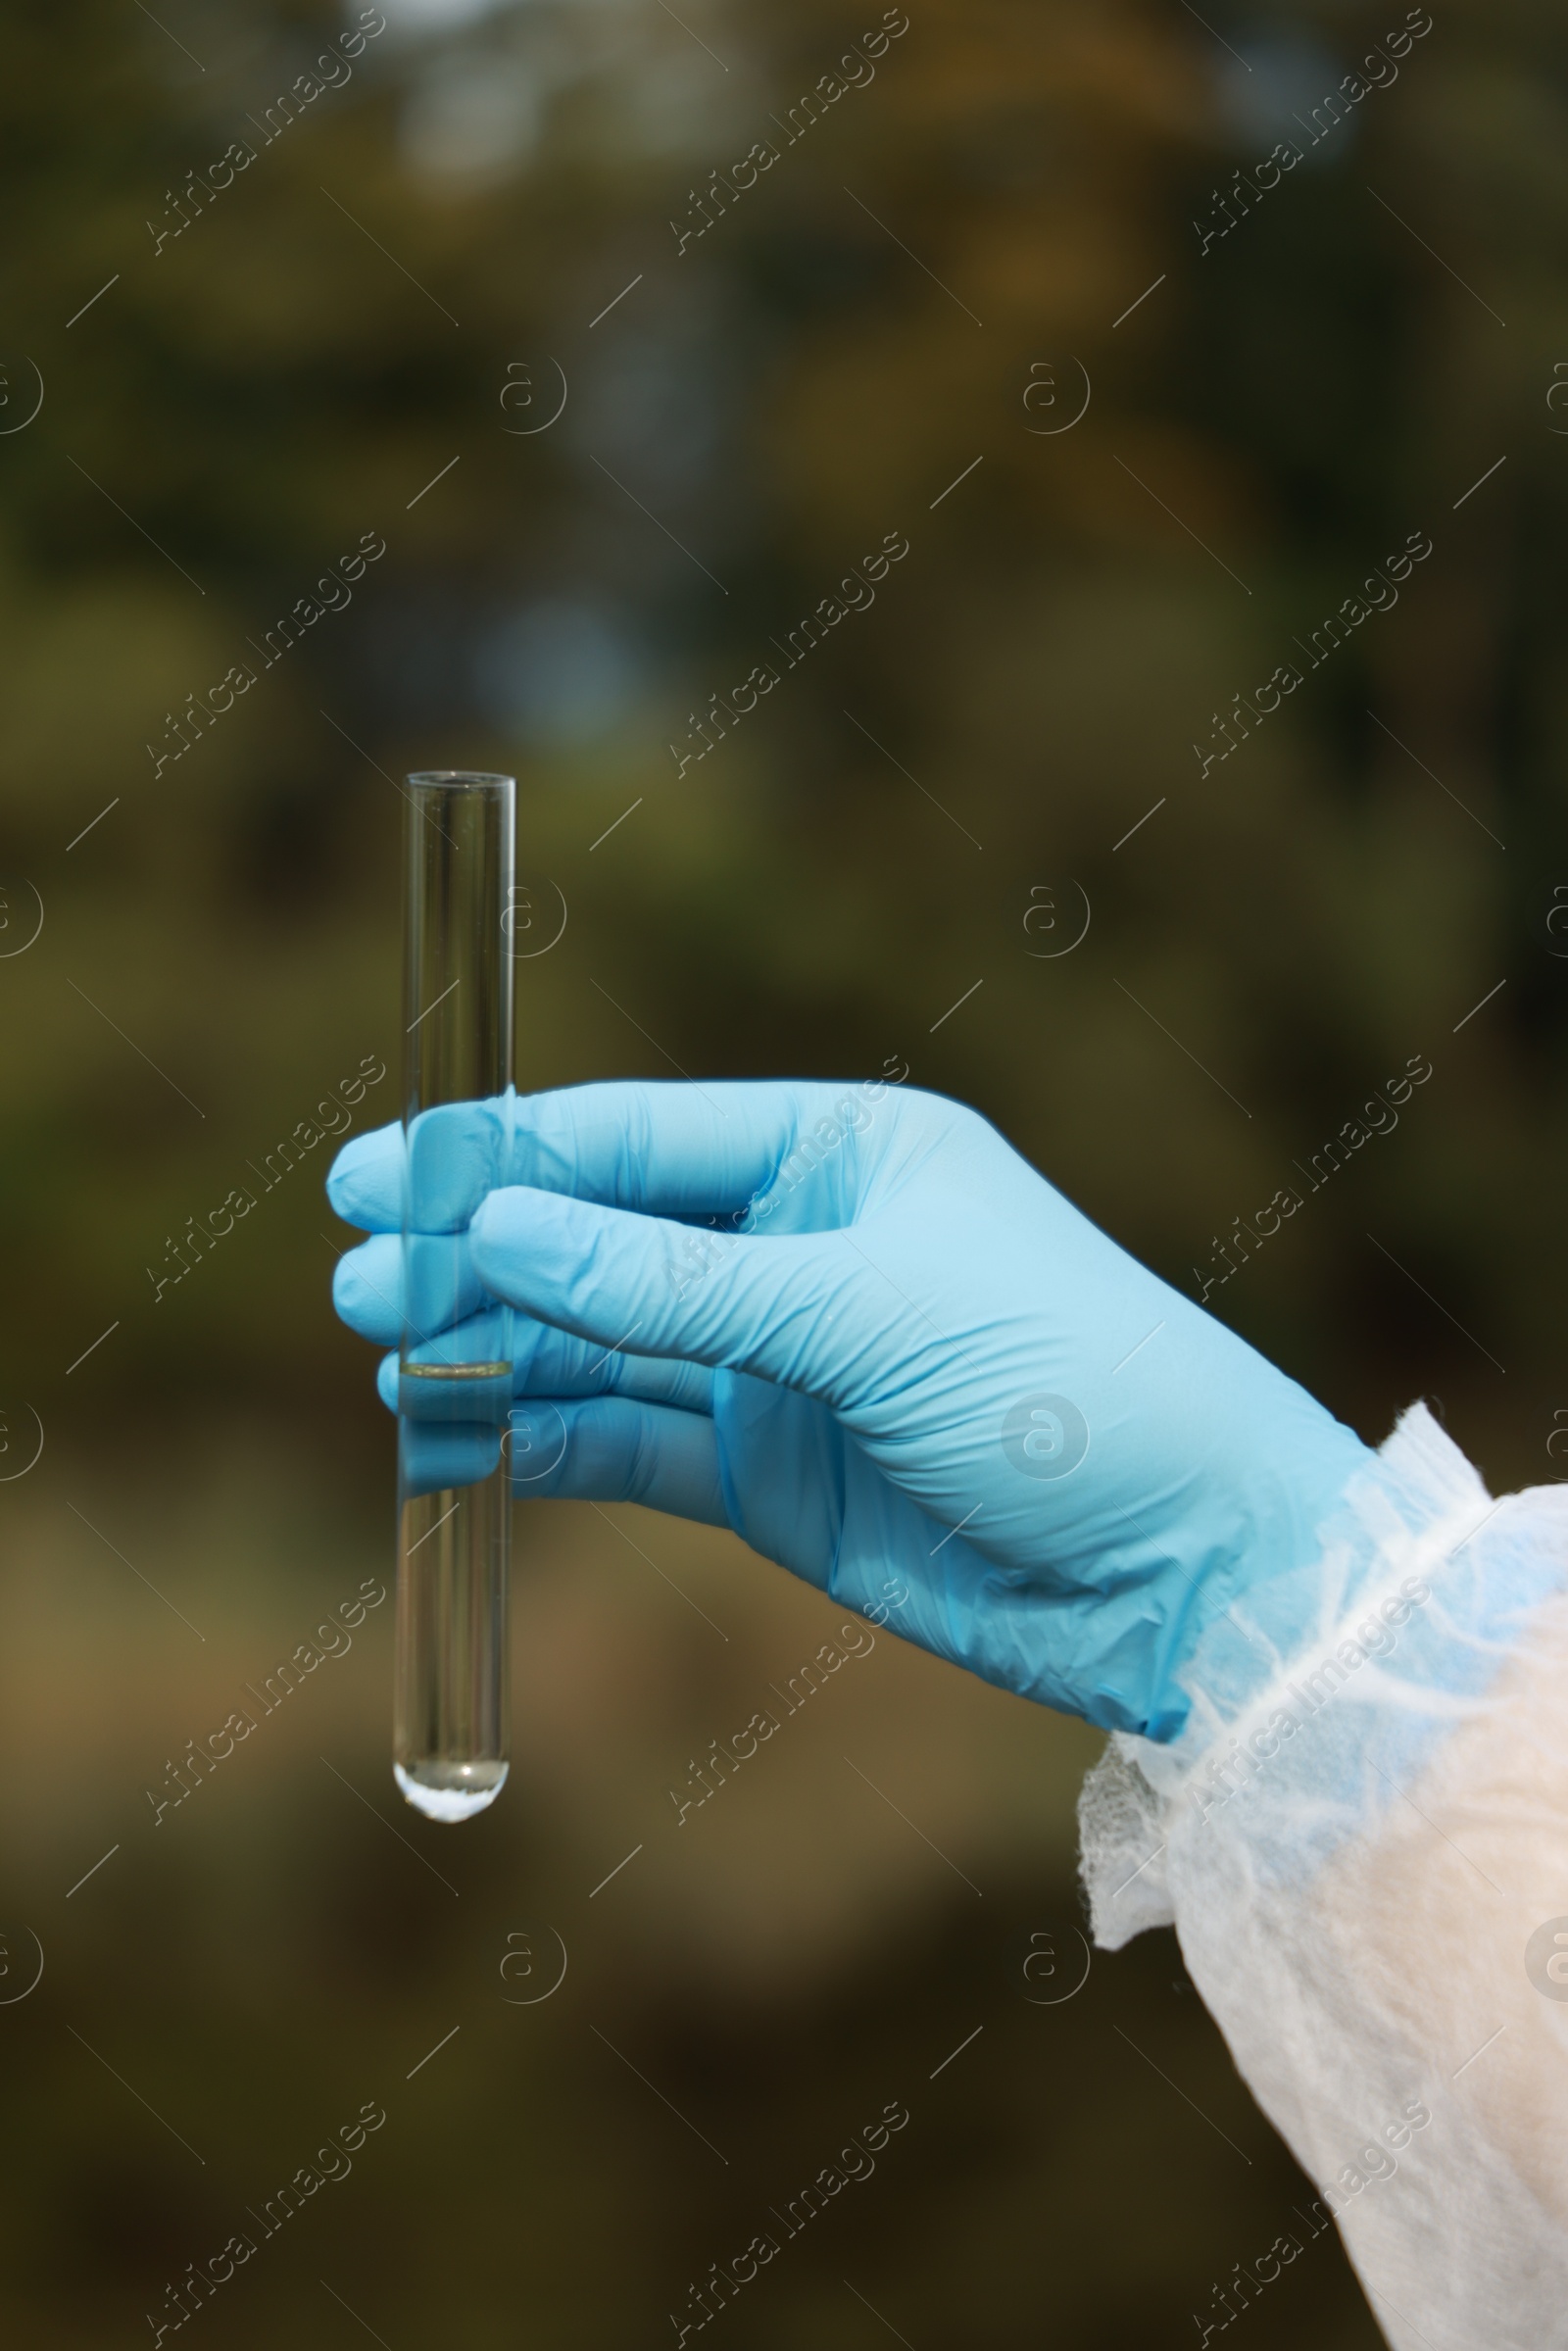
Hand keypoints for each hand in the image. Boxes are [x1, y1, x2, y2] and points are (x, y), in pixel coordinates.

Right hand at [327, 1078, 1372, 1737]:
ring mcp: (779, 1365)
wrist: (1187, 1572)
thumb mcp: (868, 1315)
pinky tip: (454, 1434)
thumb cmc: (1071, 1389)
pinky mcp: (769, 1476)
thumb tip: (500, 1230)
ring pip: (600, 1346)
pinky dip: (542, 1440)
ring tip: (382, 1357)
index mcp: (844, 1152)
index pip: (640, 1137)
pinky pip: (627, 1442)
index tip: (385, 1173)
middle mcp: (800, 1246)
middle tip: (358, 1279)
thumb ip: (676, 1284)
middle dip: (481, 1257)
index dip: (508, 1153)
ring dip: (495, 1352)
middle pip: (601, 1239)